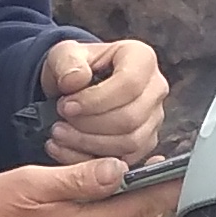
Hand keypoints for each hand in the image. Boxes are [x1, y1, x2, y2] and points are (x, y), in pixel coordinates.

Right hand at [0, 157, 172, 216]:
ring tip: (125, 186)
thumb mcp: (32, 182)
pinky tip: (94, 210)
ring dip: (130, 214)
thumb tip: (118, 170)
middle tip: (153, 173)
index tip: (181, 171)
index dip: (165, 187)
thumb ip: (79, 178)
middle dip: (151, 201)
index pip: (141, 207)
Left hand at [41, 36, 170, 168]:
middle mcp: (156, 89)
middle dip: (89, 126)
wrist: (77, 87)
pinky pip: (125, 160)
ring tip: (61, 135)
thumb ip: (67, 62)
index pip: (129, 84)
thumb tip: (75, 80)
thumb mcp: (64, 55)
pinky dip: (93, 160)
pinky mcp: (146, 143)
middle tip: (59, 124)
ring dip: (90, 144)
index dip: (95, 100)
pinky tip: (68, 150)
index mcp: (142, 59)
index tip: (66, 106)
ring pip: (130, 143)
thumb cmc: (75, 68)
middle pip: (130, 118)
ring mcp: (154, 118)